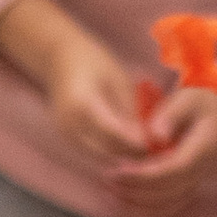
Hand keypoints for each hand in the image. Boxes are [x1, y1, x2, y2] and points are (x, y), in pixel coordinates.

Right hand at [0, 1, 154, 171]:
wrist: (58, 57)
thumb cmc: (93, 61)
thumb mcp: (118, 80)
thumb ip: (129, 111)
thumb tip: (145, 140)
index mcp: (81, 105)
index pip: (112, 135)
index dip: (136, 144)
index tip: (158, 145)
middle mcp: (69, 123)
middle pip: (104, 153)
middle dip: (130, 157)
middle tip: (156, 153)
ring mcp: (65, 132)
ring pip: (97, 158)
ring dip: (121, 159)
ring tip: (145, 153)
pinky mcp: (66, 137)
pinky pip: (91, 153)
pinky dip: (110, 155)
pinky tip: (128, 150)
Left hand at [111, 80, 216, 199]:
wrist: (215, 121)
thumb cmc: (197, 106)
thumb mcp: (188, 99)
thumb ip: (172, 113)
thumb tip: (156, 136)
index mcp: (206, 147)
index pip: (175, 169)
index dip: (146, 174)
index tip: (119, 170)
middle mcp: (203, 170)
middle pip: (170, 191)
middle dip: (137, 189)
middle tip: (109, 178)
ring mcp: (196, 182)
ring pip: (168, 204)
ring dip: (138, 202)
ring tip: (111, 189)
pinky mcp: (187, 190)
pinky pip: (168, 208)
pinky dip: (145, 209)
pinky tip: (123, 199)